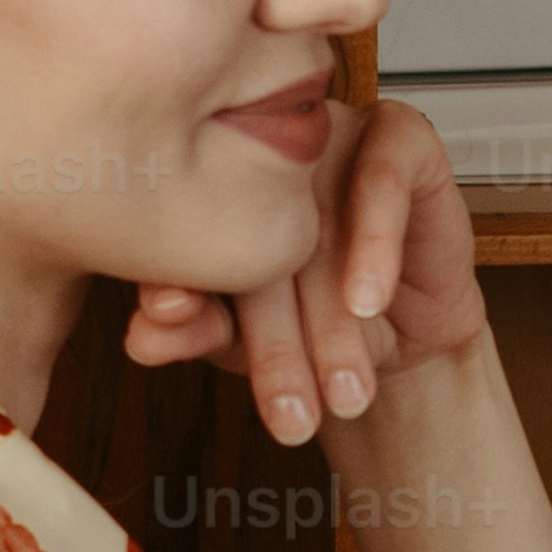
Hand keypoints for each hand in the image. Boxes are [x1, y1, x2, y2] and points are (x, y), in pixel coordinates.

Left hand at [124, 87, 479, 447]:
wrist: (409, 341)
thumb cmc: (315, 332)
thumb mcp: (245, 343)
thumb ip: (196, 331)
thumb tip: (142, 337)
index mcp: (208, 182)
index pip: (182, 228)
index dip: (175, 283)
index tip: (169, 325)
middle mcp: (263, 153)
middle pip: (258, 244)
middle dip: (276, 346)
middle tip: (288, 416)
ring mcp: (328, 137)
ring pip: (323, 227)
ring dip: (334, 321)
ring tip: (344, 390)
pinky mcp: (397, 136)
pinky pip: (382, 180)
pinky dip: (375, 245)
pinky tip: (367, 301)